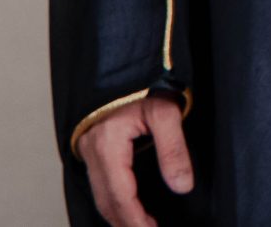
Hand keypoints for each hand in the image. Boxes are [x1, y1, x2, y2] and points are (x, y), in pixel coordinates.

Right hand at [76, 94, 193, 226]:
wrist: (125, 61)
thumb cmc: (144, 82)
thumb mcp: (165, 111)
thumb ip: (174, 149)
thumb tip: (182, 186)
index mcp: (106, 144)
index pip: (119, 194)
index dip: (135, 219)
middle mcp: (91, 150)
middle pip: (106, 200)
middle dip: (126, 222)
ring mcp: (88, 149)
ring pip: (99, 194)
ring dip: (118, 215)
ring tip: (141, 226)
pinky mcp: (93, 147)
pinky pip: (100, 183)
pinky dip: (113, 201)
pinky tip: (128, 207)